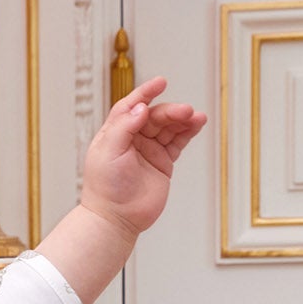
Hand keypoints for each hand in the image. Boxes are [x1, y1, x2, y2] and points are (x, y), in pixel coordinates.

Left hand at [80, 77, 207, 239]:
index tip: (160, 83)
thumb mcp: (108, 153)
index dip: (145, 93)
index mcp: (114, 134)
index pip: (130, 107)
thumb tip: (140, 107)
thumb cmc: (105, 190)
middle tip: (184, 111)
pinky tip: (197, 124)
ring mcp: (148, 150)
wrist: (116, 220)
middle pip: (154, 116)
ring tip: (195, 117)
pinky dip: (188, 131)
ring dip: (182, 119)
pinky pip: (177, 141)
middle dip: (170, 111)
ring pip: (168, 126)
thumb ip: (123, 127)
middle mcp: (132, 139)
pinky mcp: (162, 162)